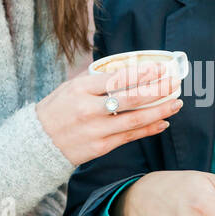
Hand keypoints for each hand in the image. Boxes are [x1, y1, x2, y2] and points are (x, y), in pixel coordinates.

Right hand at [36, 59, 183, 166]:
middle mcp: (89, 109)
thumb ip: (95, 81)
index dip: (141, 73)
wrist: (37, 143)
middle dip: (157, 90)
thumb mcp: (69, 87)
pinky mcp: (100, 147)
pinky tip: (163, 122)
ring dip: (159, 111)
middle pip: (130, 98)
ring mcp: (96, 130)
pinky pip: (130, 137)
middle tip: (175, 83)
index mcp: (81, 89)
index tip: (160, 68)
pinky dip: (148, 129)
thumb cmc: (56, 110)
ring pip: (134, 120)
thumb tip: (125, 70)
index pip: (117, 79)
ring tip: (176, 103)